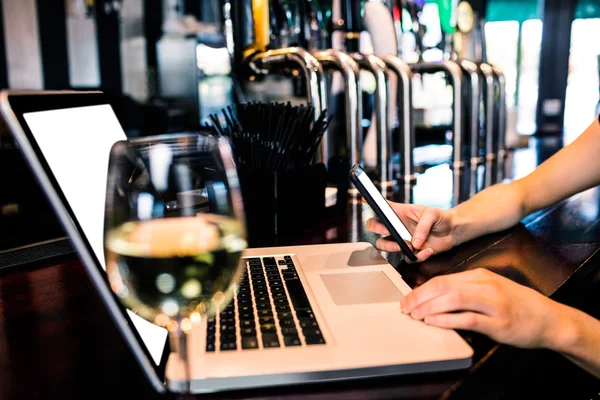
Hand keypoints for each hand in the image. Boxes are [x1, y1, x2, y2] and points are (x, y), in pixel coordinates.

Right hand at [365, 202, 456, 261]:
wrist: (453, 232)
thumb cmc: (441, 218)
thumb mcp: (432, 215)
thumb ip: (422, 227)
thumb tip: (414, 242)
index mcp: (399, 213)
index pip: (382, 207)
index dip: (371, 202)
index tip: (365, 199)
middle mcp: (397, 226)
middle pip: (375, 226)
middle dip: (376, 228)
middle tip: (387, 230)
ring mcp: (402, 240)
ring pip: (384, 245)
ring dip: (392, 246)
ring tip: (407, 245)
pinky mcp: (411, 252)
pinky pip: (407, 258)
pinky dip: (417, 257)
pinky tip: (428, 250)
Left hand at [400, 268, 563, 348]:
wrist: (550, 318)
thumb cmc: (517, 304)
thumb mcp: (491, 288)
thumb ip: (466, 289)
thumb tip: (436, 296)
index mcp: (480, 276)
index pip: (443, 279)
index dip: (421, 289)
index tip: (407, 299)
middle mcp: (485, 286)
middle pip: (444, 286)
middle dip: (419, 297)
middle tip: (404, 307)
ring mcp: (493, 304)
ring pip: (453, 299)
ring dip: (429, 307)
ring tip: (414, 314)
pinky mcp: (499, 323)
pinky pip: (467, 318)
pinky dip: (446, 319)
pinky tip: (433, 322)